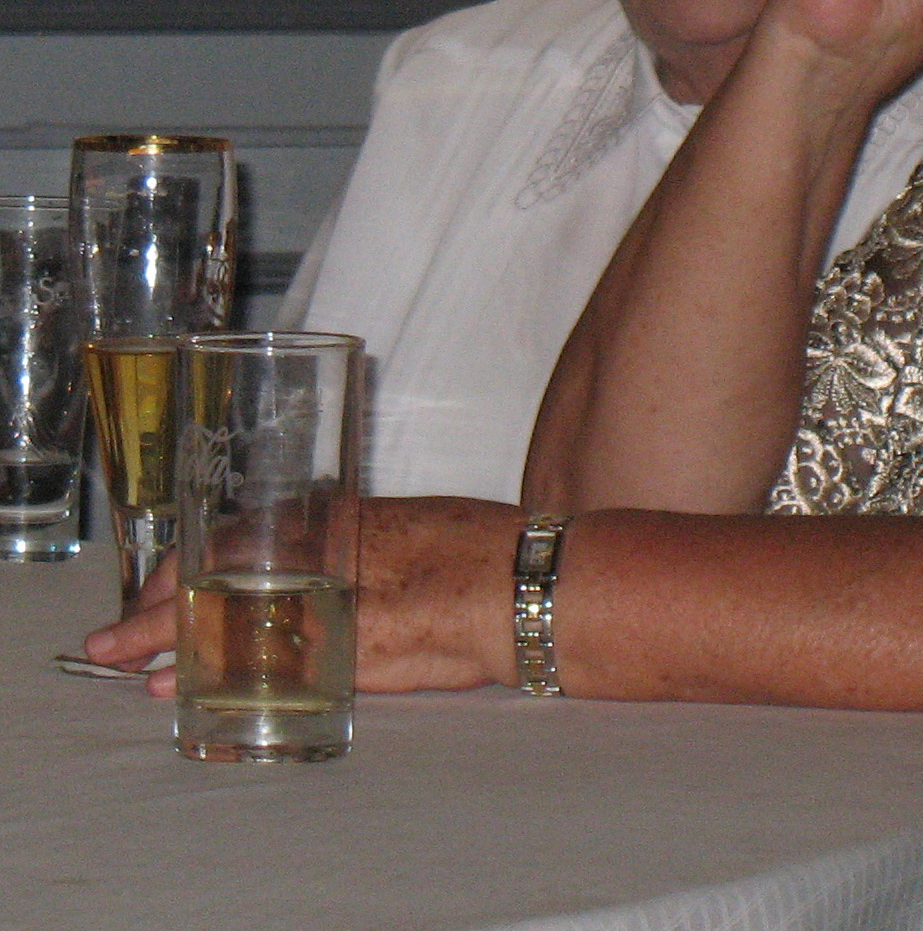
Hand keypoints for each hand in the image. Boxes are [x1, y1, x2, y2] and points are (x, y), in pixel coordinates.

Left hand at [82, 499, 521, 697]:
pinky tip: (180, 685)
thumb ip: (363, 538)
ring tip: (125, 660)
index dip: (193, 557)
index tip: (164, 578)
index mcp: (341, 517)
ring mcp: (334, 602)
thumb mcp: (411, 523)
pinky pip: (262, 663)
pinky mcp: (345, 649)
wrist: (527, 582)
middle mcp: (326, 556)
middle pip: (219, 574)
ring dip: (171, 641)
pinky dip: (214, 673)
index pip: (241, 532)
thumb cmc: (485, 549)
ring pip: (232, 619)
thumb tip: (329, 550)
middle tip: (114, 633)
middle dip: (159, 602)